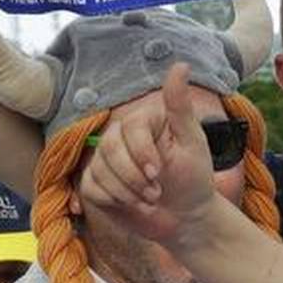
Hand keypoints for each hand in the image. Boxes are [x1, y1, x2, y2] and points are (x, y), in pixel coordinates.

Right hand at [74, 66, 219, 251]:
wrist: (185, 217)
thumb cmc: (193, 178)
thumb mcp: (192, 141)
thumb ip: (179, 105)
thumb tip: (180, 65)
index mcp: (143, 122)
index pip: (129, 130)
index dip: (141, 154)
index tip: (159, 173)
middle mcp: (120, 136)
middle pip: (108, 150)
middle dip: (133, 178)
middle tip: (156, 193)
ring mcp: (105, 160)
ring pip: (98, 171)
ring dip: (126, 193)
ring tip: (149, 201)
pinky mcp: (96, 183)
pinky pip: (90, 187)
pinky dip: (112, 201)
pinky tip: (132, 206)